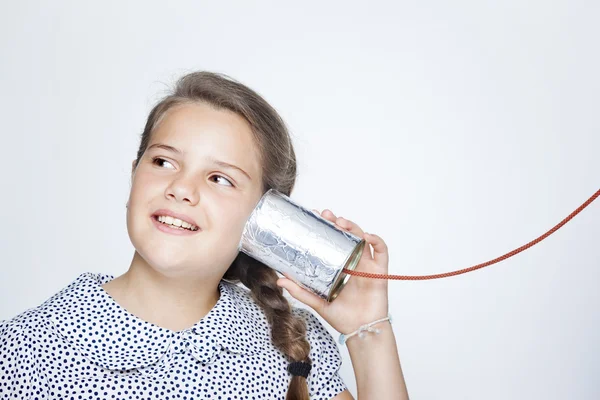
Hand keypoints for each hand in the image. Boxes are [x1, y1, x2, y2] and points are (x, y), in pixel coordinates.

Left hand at [276, 209, 389, 333]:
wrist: (360, 331)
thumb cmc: (341, 316)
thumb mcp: (316, 301)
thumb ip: (300, 290)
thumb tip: (279, 280)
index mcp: (338, 265)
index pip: (331, 240)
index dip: (325, 227)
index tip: (313, 216)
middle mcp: (352, 261)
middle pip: (346, 235)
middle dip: (337, 222)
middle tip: (326, 215)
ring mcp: (366, 265)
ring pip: (362, 238)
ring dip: (353, 227)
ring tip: (341, 223)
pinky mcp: (379, 271)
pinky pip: (381, 251)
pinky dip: (376, 240)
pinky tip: (367, 236)